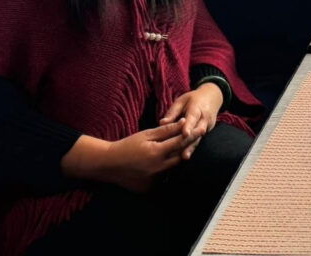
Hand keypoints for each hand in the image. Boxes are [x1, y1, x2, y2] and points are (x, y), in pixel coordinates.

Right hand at [63, 121, 189, 192]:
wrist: (108, 164)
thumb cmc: (127, 145)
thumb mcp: (146, 134)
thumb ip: (166, 130)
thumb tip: (184, 122)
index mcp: (156, 152)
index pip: (180, 142)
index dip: (192, 134)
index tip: (201, 128)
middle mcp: (157, 168)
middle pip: (180, 157)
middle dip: (188, 148)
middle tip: (196, 140)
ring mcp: (154, 181)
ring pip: (173, 169)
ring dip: (177, 160)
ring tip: (184, 151)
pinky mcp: (149, 189)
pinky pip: (164, 179)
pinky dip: (166, 171)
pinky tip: (167, 164)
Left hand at [160, 84, 223, 158]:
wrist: (212, 98)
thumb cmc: (193, 99)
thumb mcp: (182, 101)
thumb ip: (173, 112)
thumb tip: (162, 123)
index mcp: (198, 108)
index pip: (193, 117)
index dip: (189, 126)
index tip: (184, 134)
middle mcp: (205, 118)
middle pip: (197, 131)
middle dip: (190, 141)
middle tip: (181, 150)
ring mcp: (207, 126)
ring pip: (199, 138)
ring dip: (192, 148)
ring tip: (184, 157)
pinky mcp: (206, 133)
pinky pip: (198, 141)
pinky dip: (192, 148)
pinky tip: (185, 157)